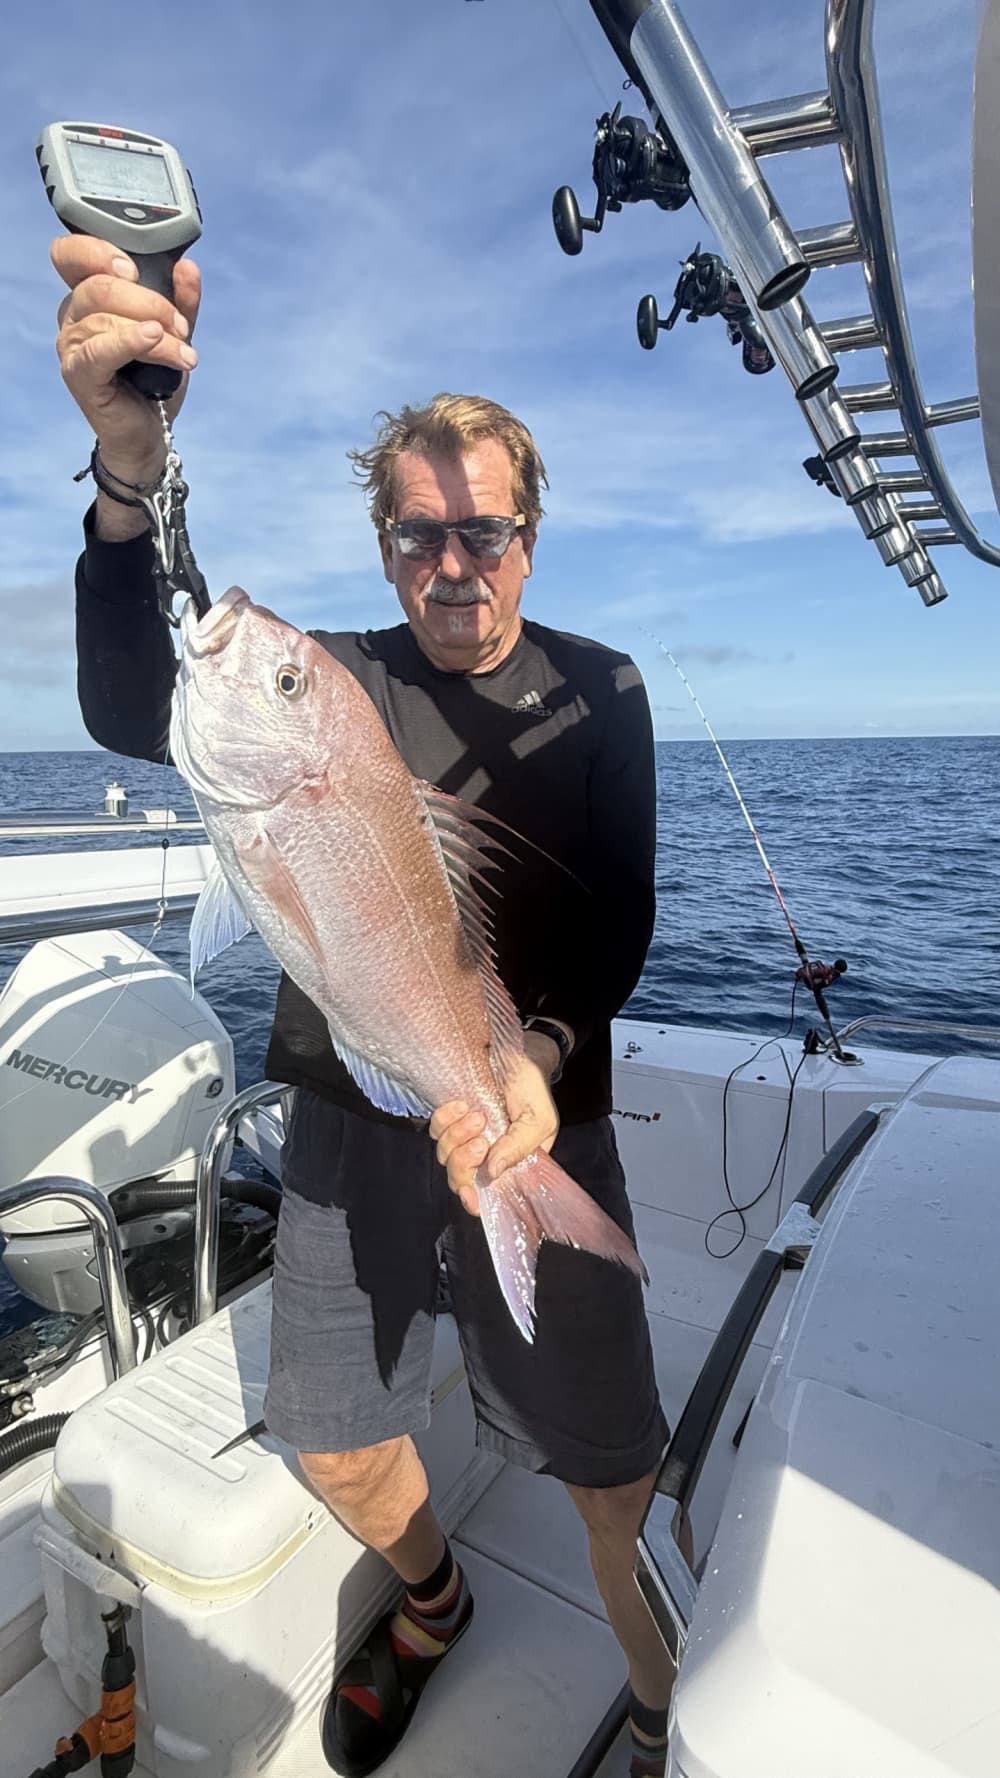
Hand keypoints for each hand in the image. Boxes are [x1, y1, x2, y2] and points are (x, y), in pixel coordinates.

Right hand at [52, 234, 200, 483]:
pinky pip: (100, 348)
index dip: (98, 251)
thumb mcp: (174, 332)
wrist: (153, 431)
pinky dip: (130, 340)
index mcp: (88, 295)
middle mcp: (73, 316)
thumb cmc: (155, 378)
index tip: (135, 269)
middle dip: (150, 302)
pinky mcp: (78, 373)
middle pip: (100, 286)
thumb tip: (187, 267)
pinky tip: (155, 339)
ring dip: (156, 332)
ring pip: (106, 317)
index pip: (72, 255)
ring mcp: (71, 345)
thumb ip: (180, 300)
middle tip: (181, 326)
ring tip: (185, 353)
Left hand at [430, 1032, 560, 1217]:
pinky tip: (460, 1105)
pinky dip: (445, 1119)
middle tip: (481, 1138)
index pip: (488, 1195)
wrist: (519, 1052)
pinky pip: (436, 1129)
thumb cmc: (534, 1087)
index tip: (469, 1195)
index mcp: (510, 1164)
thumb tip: (492, 1172)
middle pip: (460, 1178)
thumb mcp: (539, 1118)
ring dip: (457, 1136)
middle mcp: (486, 1156)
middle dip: (464, 1161)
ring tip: (476, 1114)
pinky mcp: (451, 1119)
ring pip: (445, 1155)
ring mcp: (466, 1138)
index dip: (474, 1201)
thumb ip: (519, 1146)